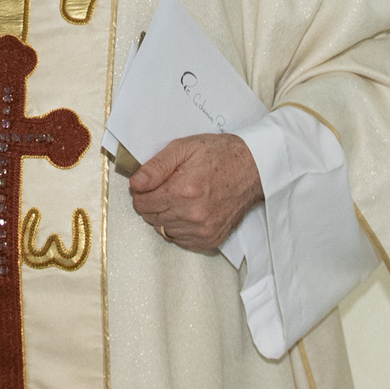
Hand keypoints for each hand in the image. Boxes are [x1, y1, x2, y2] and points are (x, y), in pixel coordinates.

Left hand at [129, 134, 261, 253]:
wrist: (254, 169)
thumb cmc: (219, 154)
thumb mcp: (183, 148)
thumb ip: (155, 167)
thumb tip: (135, 184)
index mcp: (183, 191)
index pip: (141, 203)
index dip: (141, 191)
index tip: (149, 183)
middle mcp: (192, 215)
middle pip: (150, 218)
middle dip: (152, 203)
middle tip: (166, 188)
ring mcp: (203, 231)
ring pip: (163, 230)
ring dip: (164, 216)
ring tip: (179, 198)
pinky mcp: (211, 240)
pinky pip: (180, 240)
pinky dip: (178, 228)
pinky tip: (188, 211)